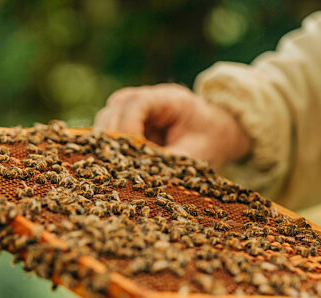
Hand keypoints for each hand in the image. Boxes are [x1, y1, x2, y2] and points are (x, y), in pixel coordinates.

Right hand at [94, 84, 250, 166]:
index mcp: (168, 98)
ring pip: (106, 119)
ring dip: (107, 143)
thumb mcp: (196, 153)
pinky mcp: (126, 122)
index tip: (131, 151)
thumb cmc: (208, 140)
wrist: (215, 133)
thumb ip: (170, 161)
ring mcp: (133, 109)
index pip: (137, 103)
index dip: (128, 125)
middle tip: (115, 164)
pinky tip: (112, 165)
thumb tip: (143, 176)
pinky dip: (109, 147)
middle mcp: (146, 98)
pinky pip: (109, 131)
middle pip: (115, 109)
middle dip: (113, 137)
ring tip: (113, 166)